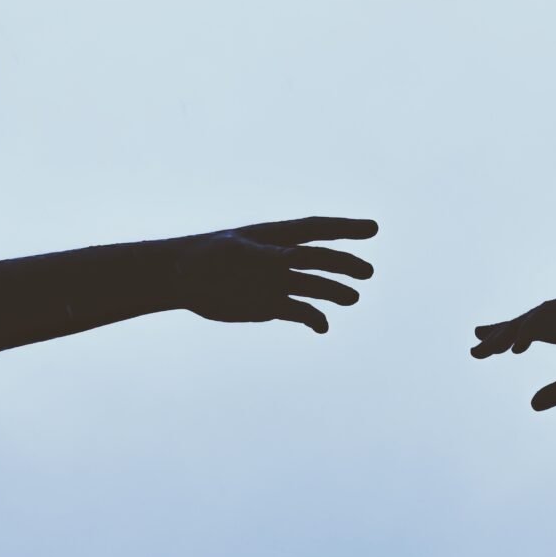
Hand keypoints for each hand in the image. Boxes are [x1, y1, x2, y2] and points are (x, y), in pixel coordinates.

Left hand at [174, 216, 377, 332]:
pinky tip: (323, 328)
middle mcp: (281, 260)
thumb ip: (266, 256)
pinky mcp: (270, 305)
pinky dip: (312, 319)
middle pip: (321, 260)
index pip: (317, 230)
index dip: (346, 228)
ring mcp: (278, 283)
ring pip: (313, 287)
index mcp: (276, 238)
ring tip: (352, 298)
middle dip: (345, 264)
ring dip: (333, 292)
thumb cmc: (205, 257)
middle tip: (368, 273)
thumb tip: (293, 258)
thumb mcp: (235, 253)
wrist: (182, 280)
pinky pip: (298, 312)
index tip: (373, 229)